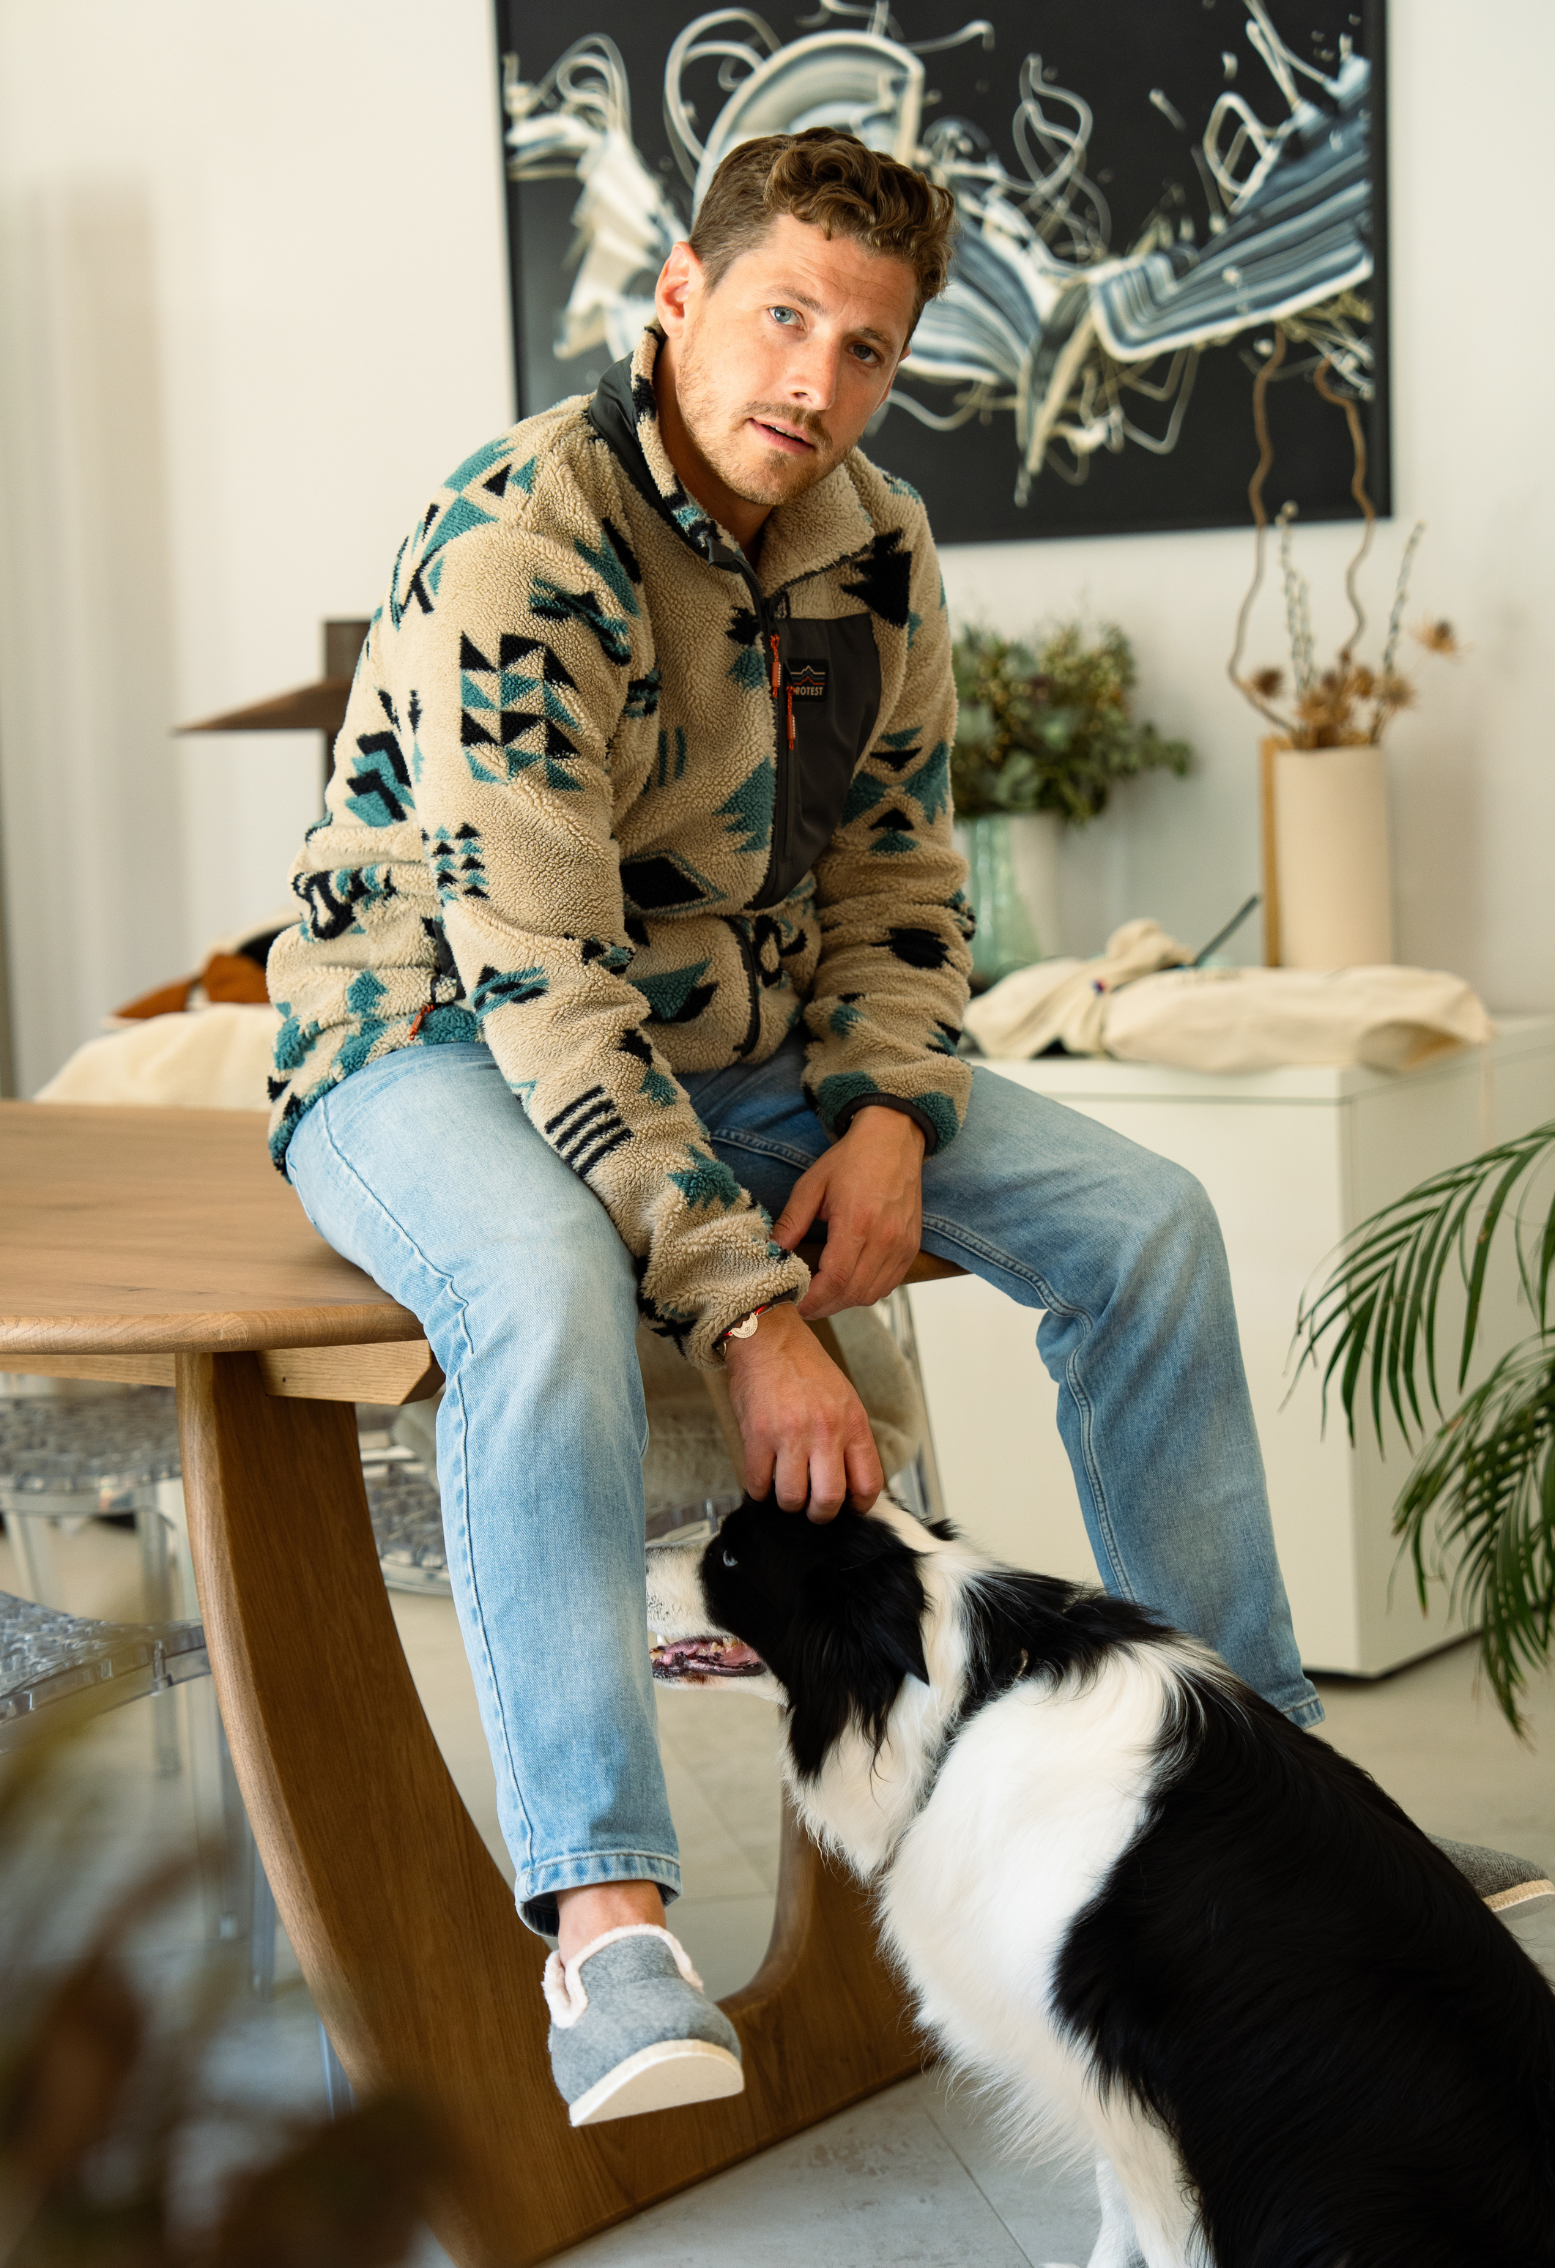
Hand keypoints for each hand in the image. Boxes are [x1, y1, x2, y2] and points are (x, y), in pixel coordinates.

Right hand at [724, 1302, 882, 1519]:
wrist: (768, 1339)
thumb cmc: (805, 1368)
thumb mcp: (844, 1399)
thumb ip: (849, 1439)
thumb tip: (849, 1482)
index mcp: (852, 1423)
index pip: (867, 1483)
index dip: (858, 1506)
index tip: (848, 1507)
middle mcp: (825, 1430)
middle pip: (829, 1500)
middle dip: (820, 1514)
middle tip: (813, 1509)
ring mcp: (790, 1434)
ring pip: (791, 1498)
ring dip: (787, 1502)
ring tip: (785, 1489)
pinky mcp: (757, 1435)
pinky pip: (758, 1484)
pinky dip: (759, 1490)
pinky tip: (763, 1478)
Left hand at [773, 1105, 925, 1319]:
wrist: (894, 1139)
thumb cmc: (852, 1159)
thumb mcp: (812, 1185)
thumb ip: (792, 1222)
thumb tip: (772, 1253)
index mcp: (857, 1222)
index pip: (836, 1280)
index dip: (813, 1299)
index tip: (795, 1302)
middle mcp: (885, 1239)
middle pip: (854, 1294)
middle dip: (825, 1306)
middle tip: (804, 1303)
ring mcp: (903, 1245)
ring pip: (872, 1294)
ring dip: (846, 1301)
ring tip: (824, 1294)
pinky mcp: (912, 1247)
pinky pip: (890, 1284)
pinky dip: (867, 1290)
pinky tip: (849, 1281)